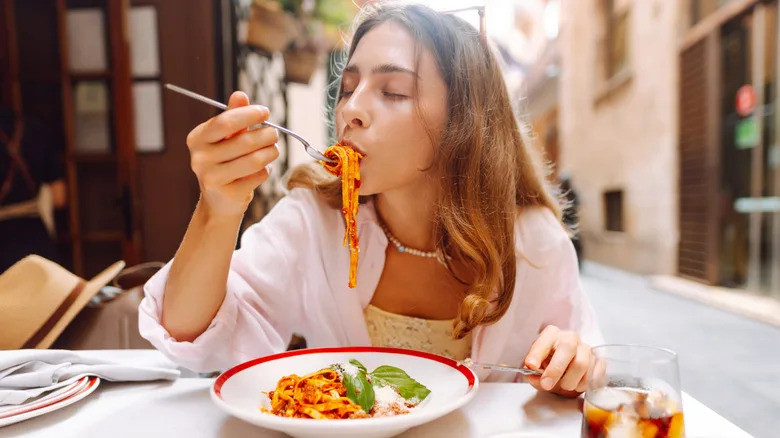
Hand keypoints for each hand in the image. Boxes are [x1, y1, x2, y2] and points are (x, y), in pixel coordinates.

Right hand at [186, 91, 279, 216]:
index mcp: (197, 138)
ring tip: (273, 150)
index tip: (265, 112)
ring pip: (255, 160)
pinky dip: (266, 170)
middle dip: (267, 135)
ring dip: (271, 152)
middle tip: (274, 134)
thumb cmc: (225, 162)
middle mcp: (200, 158)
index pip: (226, 122)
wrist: (220, 200)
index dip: (249, 114)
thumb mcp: (226, 137)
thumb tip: (240, 95)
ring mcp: (212, 177)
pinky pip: (258, 175)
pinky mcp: (228, 193)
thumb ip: (233, 115)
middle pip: (244, 141)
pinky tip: (263, 169)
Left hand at [523, 325, 591, 396]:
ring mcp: (586, 348)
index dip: (537, 353)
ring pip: (582, 364)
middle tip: (546, 384)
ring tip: (563, 385)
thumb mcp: (537, 368)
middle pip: (568, 348)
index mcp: (552, 334)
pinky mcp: (598, 361)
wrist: (568, 368)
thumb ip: (532, 373)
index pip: (545, 341)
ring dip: (570, 381)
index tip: (531, 365)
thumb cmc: (550, 364)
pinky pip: (595, 374)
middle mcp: (571, 338)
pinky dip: (584, 384)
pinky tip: (577, 384)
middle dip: (555, 369)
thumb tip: (533, 377)